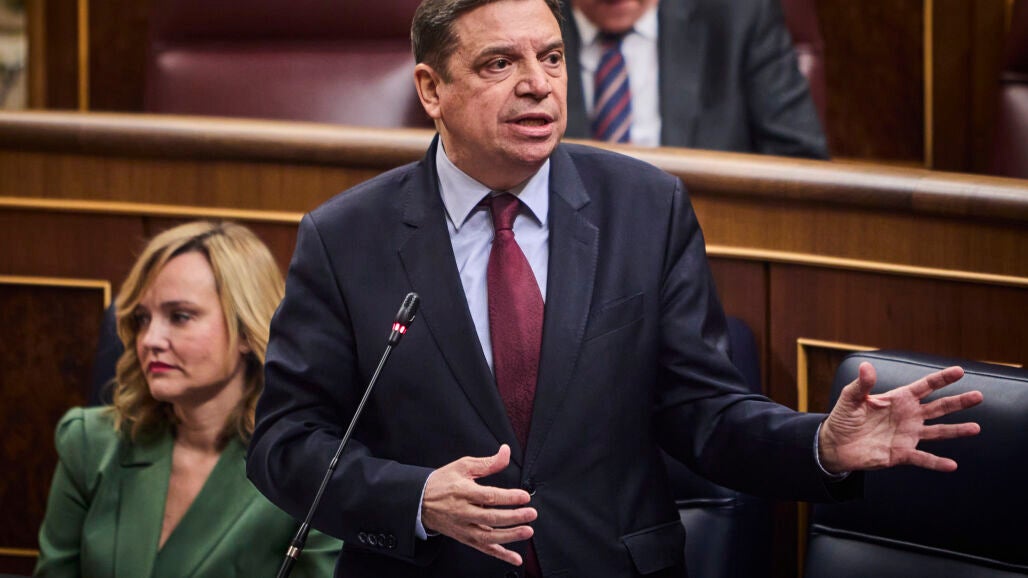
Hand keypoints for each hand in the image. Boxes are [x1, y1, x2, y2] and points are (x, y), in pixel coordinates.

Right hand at [421, 444, 535, 565]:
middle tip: (531, 513)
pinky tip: (515, 558)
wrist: (420, 502)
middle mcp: (463, 512)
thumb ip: (488, 462)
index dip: (508, 498)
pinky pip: (484, 549)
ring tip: (527, 531)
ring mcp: (463, 528)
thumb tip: (506, 452)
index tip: (524, 497)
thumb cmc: (442, 482)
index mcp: (463, 492)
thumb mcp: (463, 466)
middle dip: (513, 517)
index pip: (489, 497)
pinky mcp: (465, 538)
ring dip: (510, 536)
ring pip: (488, 537)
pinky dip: (501, 555)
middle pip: (491, 518)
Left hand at [819, 362, 982, 473]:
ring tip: (975, 428)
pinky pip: (922, 459)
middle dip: (958, 402)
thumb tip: (866, 366)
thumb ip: (861, 384)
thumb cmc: (844, 418)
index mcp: (899, 399)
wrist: (835, 445)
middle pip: (938, 407)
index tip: (959, 371)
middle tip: (979, 396)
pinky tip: (951, 465)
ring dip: (956, 430)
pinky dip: (936, 462)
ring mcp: (907, 435)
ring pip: (937, 431)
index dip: (941, 379)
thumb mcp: (850, 398)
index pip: (924, 386)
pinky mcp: (901, 454)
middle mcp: (908, 416)